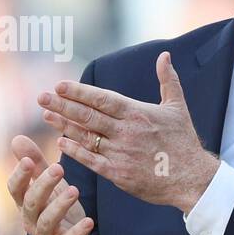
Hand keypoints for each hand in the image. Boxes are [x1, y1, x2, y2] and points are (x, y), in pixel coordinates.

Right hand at [6, 135, 92, 234]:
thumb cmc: (57, 216)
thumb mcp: (48, 191)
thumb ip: (36, 166)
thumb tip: (16, 138)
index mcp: (27, 204)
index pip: (15, 189)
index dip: (19, 176)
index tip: (26, 160)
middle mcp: (32, 221)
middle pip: (32, 203)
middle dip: (43, 185)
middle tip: (58, 168)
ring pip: (48, 222)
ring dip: (60, 206)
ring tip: (75, 190)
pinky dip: (77, 232)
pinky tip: (90, 222)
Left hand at [38, 52, 219, 212]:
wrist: (192, 178)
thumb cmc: (184, 142)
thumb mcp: (178, 107)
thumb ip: (168, 80)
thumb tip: (165, 55)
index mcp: (138, 113)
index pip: (102, 99)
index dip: (79, 92)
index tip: (59, 85)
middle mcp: (126, 132)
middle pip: (88, 116)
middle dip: (62, 106)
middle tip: (41, 97)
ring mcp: (121, 153)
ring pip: (86, 137)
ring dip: (64, 126)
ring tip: (46, 116)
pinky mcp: (119, 174)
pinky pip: (91, 160)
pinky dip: (75, 151)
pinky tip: (62, 142)